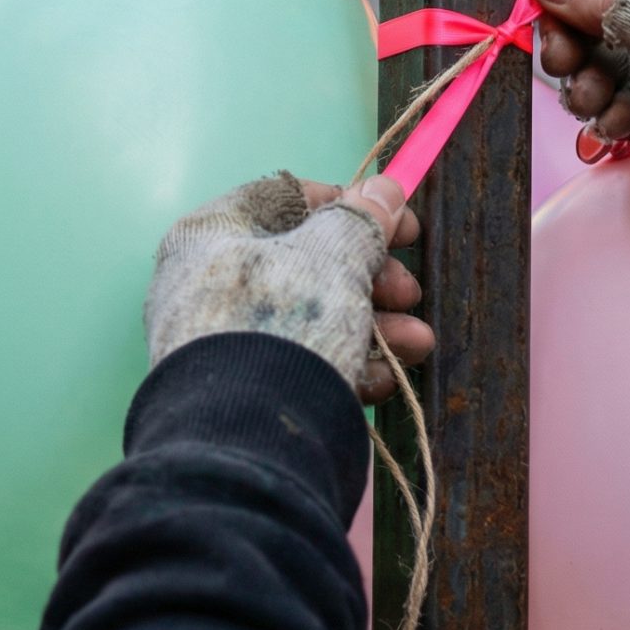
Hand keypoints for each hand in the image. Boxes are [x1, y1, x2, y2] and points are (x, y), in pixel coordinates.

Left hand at [146, 173, 433, 403]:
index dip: (349, 203)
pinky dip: (351, 365)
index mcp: (211, 233)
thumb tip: (385, 189)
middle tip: (409, 291)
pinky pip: (305, 364)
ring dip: (377, 326)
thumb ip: (361, 221)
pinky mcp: (248, 392)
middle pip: (308, 262)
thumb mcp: (332, 257)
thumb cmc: (282, 324)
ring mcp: (227, 342)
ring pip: (315, 318)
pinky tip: (389, 378)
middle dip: (373, 276)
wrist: (247, 439)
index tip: (401, 221)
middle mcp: (211, 283)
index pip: (285, 198)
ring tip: (418, 343)